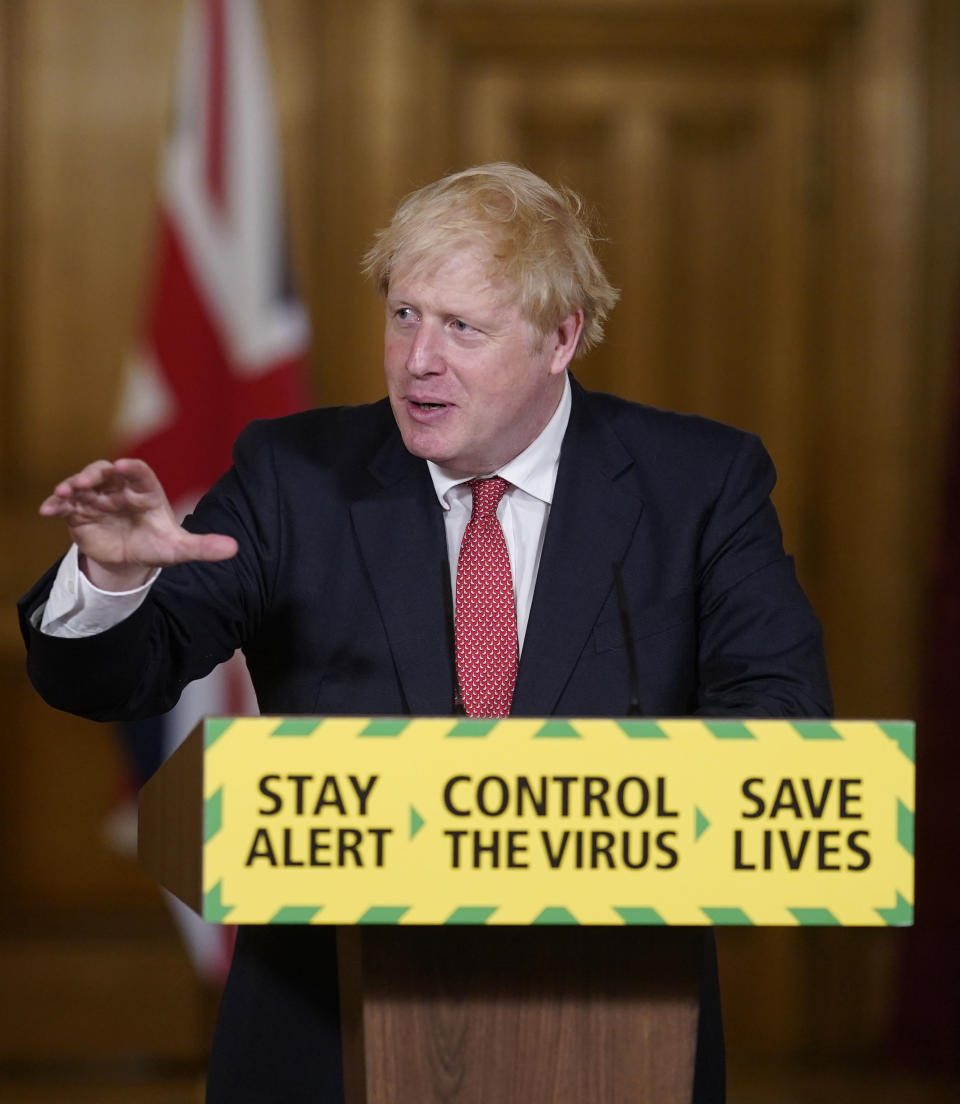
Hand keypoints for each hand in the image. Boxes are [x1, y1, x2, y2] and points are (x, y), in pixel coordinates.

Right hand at [39, 458, 237, 590]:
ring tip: (64, 493)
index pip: (139, 474)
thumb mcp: (179, 549)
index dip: (131, 469)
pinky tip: (47, 510)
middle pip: (105, 474)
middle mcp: (119, 490)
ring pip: (81, 485)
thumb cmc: (157, 545)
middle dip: (94, 474)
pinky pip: (64, 505)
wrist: (132, 559)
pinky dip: (55, 505)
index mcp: (146, 492)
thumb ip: (203, 547)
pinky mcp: (78, 513)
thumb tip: (235, 549)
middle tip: (86, 481)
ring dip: (71, 486)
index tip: (123, 466)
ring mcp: (97, 499)